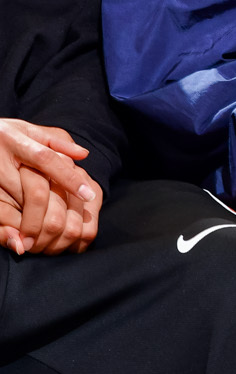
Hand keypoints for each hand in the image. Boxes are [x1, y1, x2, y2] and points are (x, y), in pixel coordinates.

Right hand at [0, 120, 99, 256]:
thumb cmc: (3, 135)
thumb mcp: (27, 131)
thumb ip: (55, 142)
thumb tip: (83, 154)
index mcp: (14, 139)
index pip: (47, 159)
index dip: (69, 178)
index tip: (89, 195)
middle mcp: (0, 157)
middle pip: (33, 189)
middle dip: (51, 211)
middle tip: (67, 229)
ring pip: (15, 205)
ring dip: (31, 224)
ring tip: (45, 242)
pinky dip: (6, 229)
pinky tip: (19, 241)